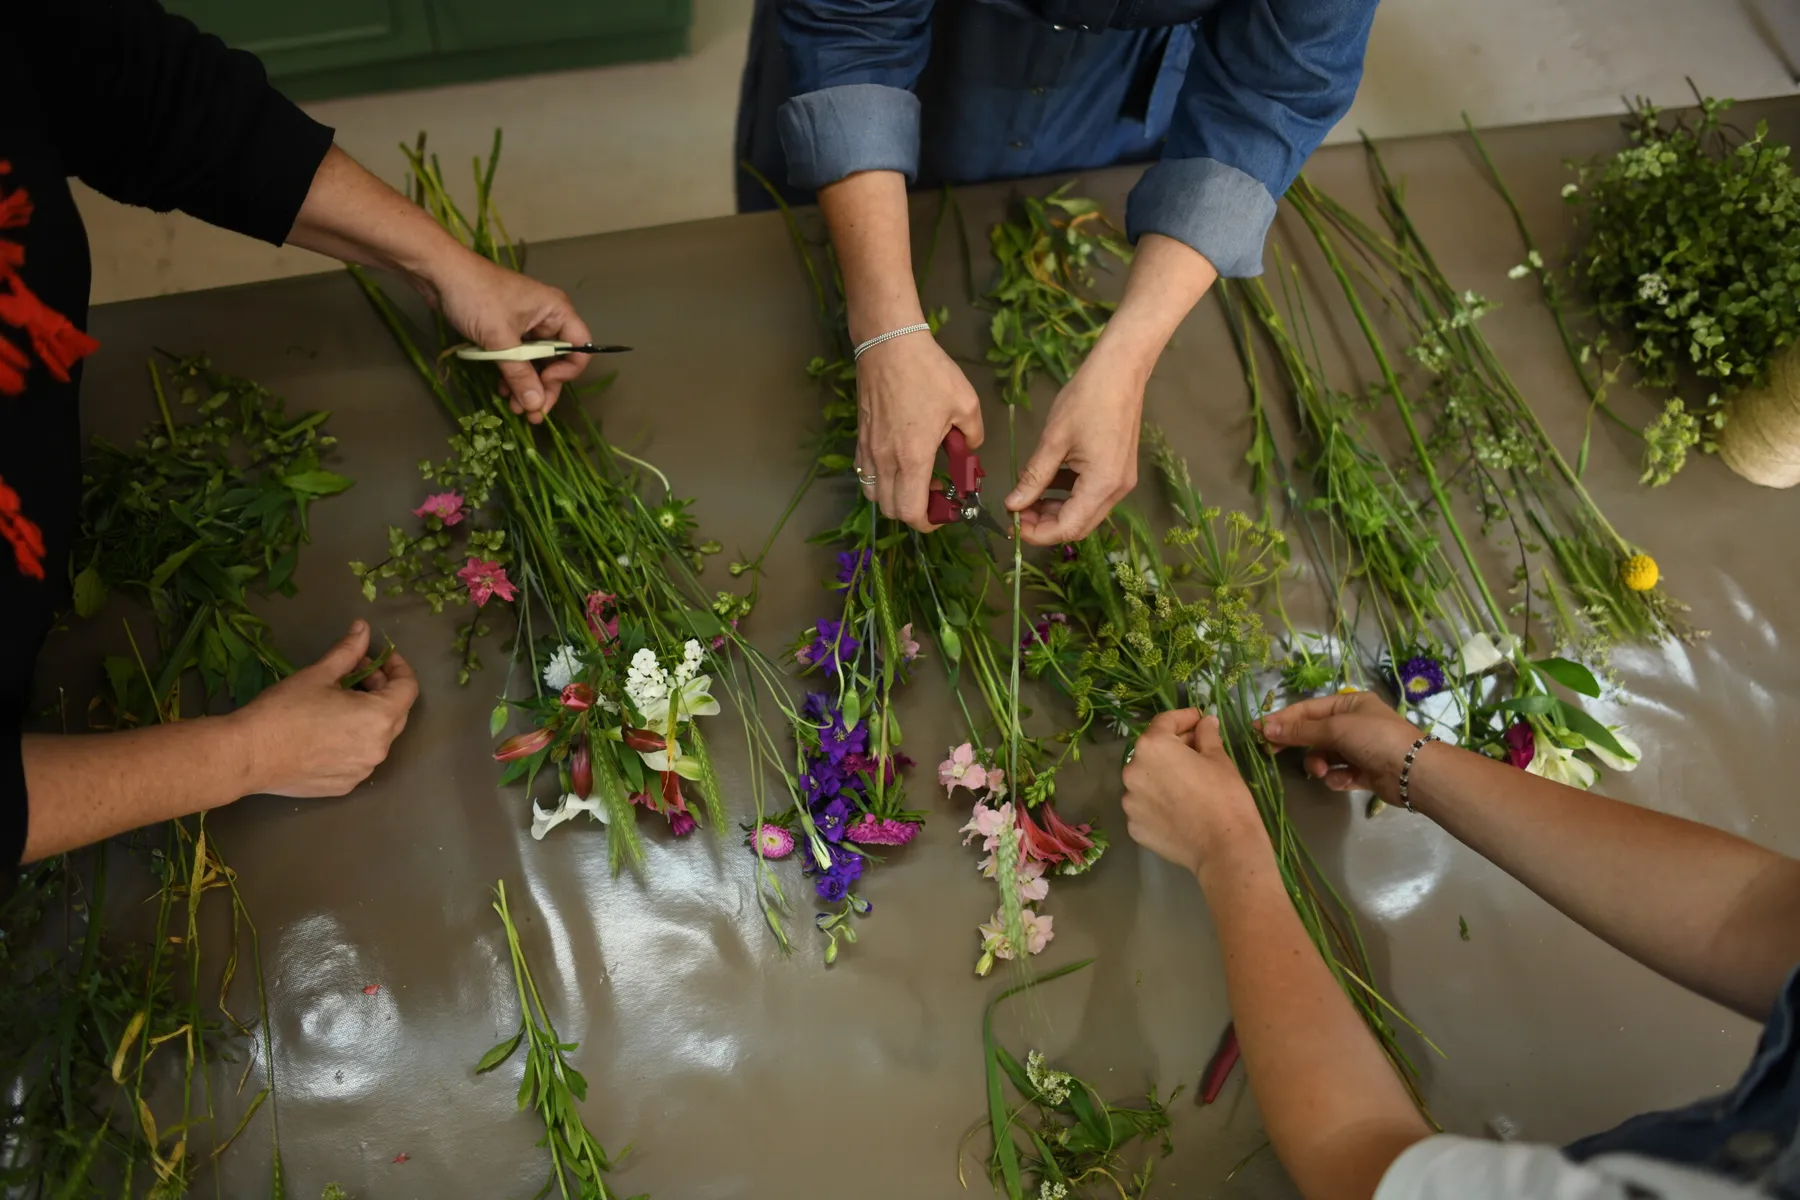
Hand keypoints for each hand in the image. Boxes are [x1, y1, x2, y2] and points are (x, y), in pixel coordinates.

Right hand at [232, 620, 419, 797]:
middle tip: (354, 674)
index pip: (408, 688)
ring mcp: (362, 771)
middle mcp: (379, 749)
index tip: (379, 657)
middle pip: (396, 713)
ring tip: (338, 701)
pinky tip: (328, 730)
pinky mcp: (344, 786)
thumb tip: (363, 628)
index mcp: (379, 719)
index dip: (397, 667)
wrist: (247, 755)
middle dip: (382, 689)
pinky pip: (360, 758)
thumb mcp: (319, 674)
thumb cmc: (284, 710)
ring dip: (368, 715)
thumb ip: (348, 651)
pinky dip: (354, 740)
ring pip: (378, 737)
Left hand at [426, 252, 593, 423]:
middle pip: (558, 361)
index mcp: (557, 312)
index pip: (580, 349)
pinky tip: (502, 389)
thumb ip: (520, 374)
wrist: (440, 273)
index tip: (543, 385)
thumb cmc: (476, 297)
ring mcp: (527, 324)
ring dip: (527, 385)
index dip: (566, 372)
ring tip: (513, 406)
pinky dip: (512, 374)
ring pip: (536, 363)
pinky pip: (518, 357)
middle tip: (530, 414)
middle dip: (544, 387)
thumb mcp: (500, 339)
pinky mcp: (507, 329)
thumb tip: (536, 406)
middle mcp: (547, 318)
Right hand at [854, 332, 983, 529]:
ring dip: (894, 496)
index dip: (928, 522)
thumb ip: (973, 436)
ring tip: (915, 479)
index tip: (944, 511)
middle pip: (891, 509)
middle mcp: (885, 459)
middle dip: (914, 511)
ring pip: (874, 493)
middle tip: (934, 493)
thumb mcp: (966, 403)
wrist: (889, 344)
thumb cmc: (929, 372)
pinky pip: (865, 472)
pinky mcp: (860, 437)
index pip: (911, 512)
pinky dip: (880, 479)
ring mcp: (868, 449)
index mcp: (913, 457)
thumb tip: (969, 449)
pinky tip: (897, 462)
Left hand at [1006, 345, 1143, 544]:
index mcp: (1102, 485)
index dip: (1038, 533)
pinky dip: (1067, 494)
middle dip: (1045, 523)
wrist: (1120, 370)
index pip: (1068, 528)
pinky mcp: (1118, 470)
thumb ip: (1034, 477)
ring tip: (1026, 495)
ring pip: (1084, 511)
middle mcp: (1117, 490)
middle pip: (1078, 524)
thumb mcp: (1053, 440)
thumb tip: (1013, 504)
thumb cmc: (1086, 399)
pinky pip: (1090, 493)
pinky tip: (1046, 481)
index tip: (1012, 523)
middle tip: (1015, 511)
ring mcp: (1120, 480)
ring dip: (1055, 509)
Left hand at [1120, 709, 1264, 875]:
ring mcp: (1130, 801)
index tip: (1201, 720)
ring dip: (1163, 776)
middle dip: (1174, 748)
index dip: (1185, 718)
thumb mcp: (1219, 759)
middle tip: (1200, 752)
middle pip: (1152, 751)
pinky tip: (1179, 809)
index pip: (1165, 722)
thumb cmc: (1225, 797)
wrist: (1225, 848)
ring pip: (1146, 779)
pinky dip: (1159, 802)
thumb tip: (1204, 722)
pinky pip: (1145, 805)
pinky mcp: (1134, 826)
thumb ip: (1206, 735)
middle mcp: (1132, 770)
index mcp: (1152, 747)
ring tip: (1189, 785)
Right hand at [1255, 691, 1419, 800]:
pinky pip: (1339, 773)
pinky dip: (1337, 777)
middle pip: (1314, 733)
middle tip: (1271, 752)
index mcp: (1349, 704)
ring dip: (1319, 764)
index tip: (1258, 730)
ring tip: (1321, 772)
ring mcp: (1360, 749)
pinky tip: (1342, 780)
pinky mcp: (1365, 772)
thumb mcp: (1335, 729)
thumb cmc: (1375, 738)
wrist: (1414, 771)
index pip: (1308, 710)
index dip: (1282, 719)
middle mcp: (1354, 724)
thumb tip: (1266, 728)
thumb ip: (1300, 731)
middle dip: (1298, 744)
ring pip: (1325, 755)